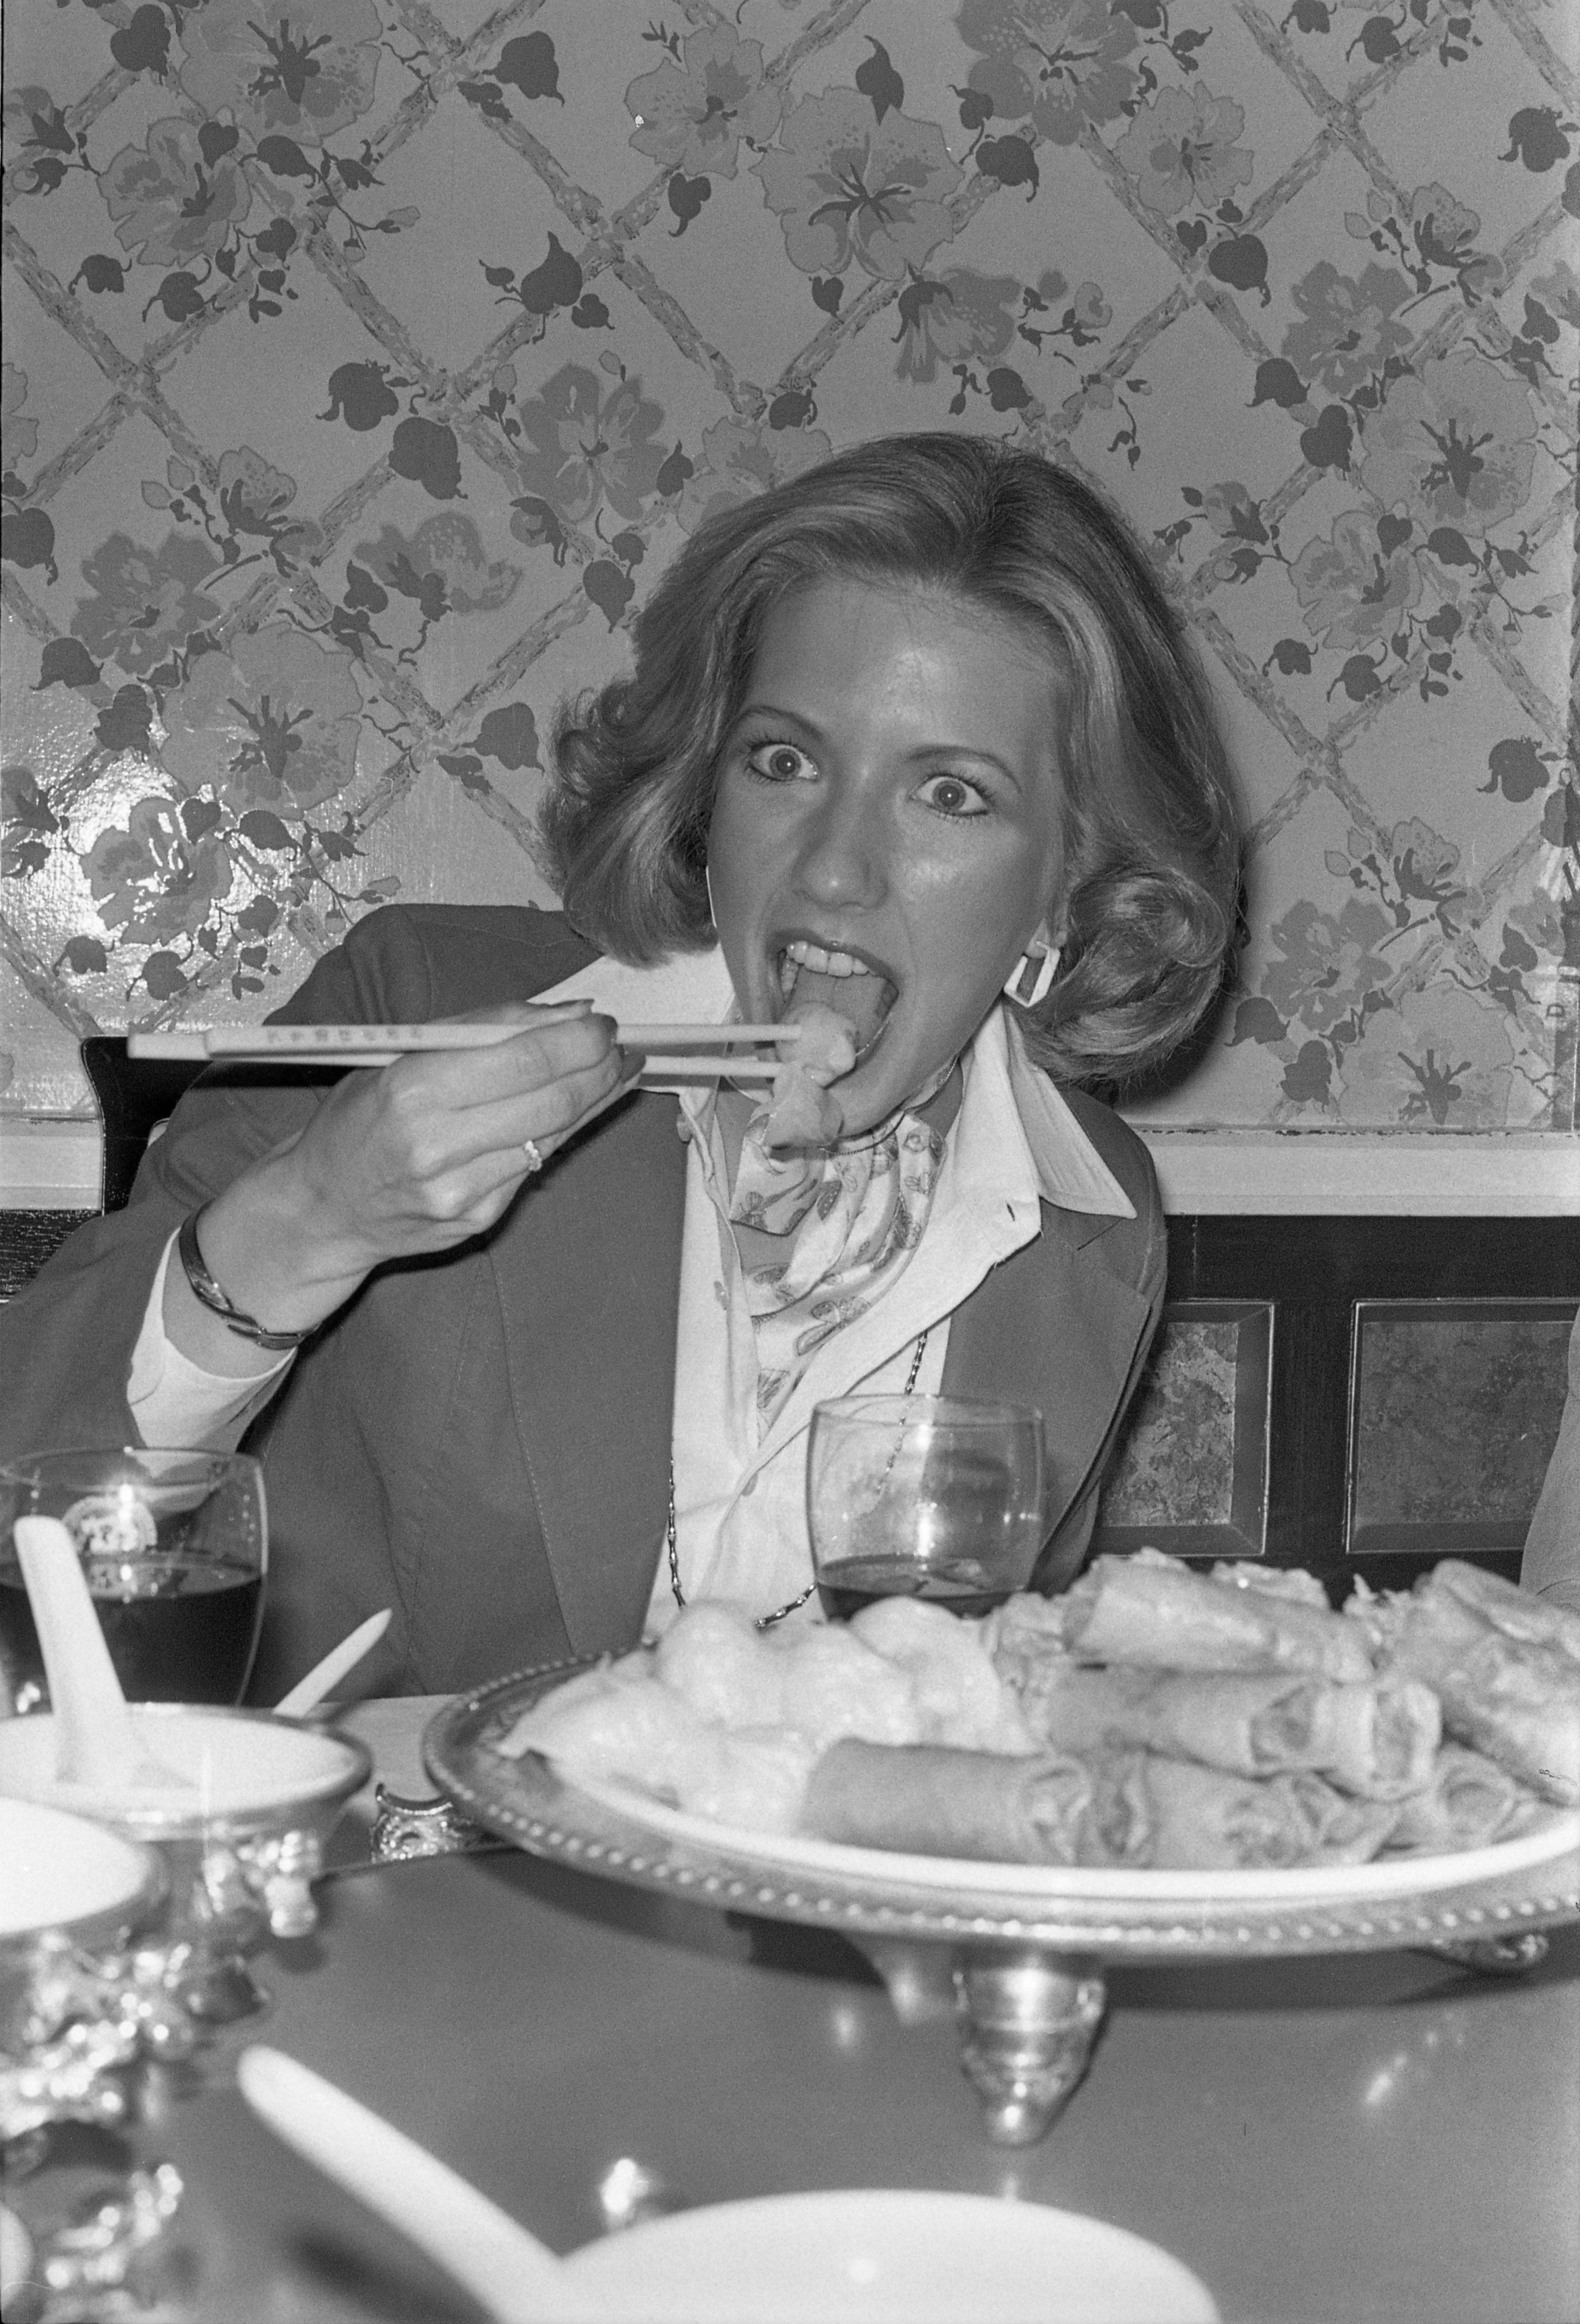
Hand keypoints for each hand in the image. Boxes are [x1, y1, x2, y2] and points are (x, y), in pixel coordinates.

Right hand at [175, 1003, 630, 1353]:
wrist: (322, 1209)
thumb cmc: (359, 1120)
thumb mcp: (398, 1056)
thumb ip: (481, 1030)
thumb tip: (569, 1013)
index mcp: (411, 1089)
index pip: (521, 1056)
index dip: (576, 1038)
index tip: (603, 1021)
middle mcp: (437, 1144)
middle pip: (552, 1096)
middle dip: (599, 1065)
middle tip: (619, 1045)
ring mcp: (462, 1189)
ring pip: (555, 1133)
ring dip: (596, 1097)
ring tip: (614, 1070)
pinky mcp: (479, 1219)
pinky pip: (537, 1165)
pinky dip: (565, 1132)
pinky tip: (577, 1110)